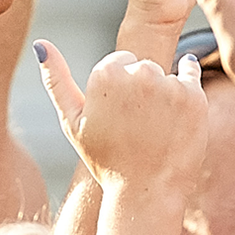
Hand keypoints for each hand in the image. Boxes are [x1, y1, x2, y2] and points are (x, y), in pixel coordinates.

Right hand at [35, 42, 207, 189]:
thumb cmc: (106, 160)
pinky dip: (187, 86)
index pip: (119, 63)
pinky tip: (180, 107)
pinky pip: (191, 73)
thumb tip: (40, 44)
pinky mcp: (195, 95)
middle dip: (142, 90)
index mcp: (105, 74)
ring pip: (166, 74)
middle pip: (143, 67)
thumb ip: (55, 80)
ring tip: (156, 128)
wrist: (146, 191)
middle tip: (137, 126)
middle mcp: (139, 73)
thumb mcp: (72, 121)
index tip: (118, 116)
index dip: (119, 91)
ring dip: (164, 93)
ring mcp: (169, 84)